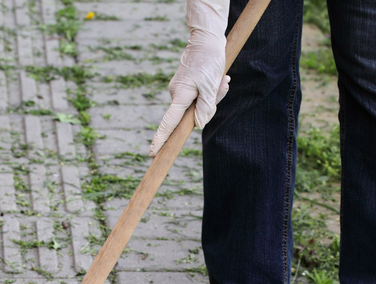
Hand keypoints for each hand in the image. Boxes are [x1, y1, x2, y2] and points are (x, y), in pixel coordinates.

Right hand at [149, 0, 229, 156]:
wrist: (206, 39)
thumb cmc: (209, 61)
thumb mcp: (211, 86)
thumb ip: (205, 108)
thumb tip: (198, 124)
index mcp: (180, 95)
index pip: (169, 123)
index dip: (162, 138)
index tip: (153, 152)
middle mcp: (176, 93)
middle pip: (192, 113)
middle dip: (210, 106)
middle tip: (223, 85)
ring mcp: (180, 89)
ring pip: (199, 104)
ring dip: (213, 96)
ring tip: (222, 79)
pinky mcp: (186, 85)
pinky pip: (199, 96)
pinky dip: (211, 91)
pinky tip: (219, 78)